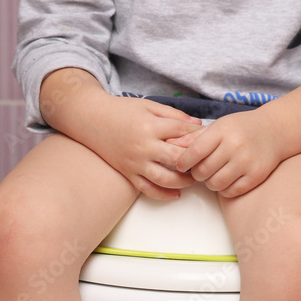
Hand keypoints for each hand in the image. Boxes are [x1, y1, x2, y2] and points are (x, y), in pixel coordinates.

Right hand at [83, 94, 203, 200]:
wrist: (92, 119)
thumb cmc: (122, 110)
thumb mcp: (149, 105)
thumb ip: (173, 115)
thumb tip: (197, 125)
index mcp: (150, 126)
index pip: (182, 132)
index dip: (198, 135)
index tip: (208, 138)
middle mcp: (144, 146)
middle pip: (177, 159)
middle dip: (195, 161)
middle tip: (207, 162)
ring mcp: (135, 162)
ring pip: (165, 179)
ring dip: (184, 182)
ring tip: (195, 179)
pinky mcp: (128, 173)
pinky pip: (148, 189)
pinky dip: (164, 195)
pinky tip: (176, 194)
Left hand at [169, 110, 284, 197]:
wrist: (275, 131)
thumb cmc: (240, 128)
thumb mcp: (218, 126)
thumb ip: (194, 137)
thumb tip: (170, 145)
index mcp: (222, 130)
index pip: (195, 151)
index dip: (183, 161)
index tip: (181, 165)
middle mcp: (235, 145)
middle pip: (203, 170)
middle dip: (196, 173)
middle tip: (198, 170)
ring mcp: (246, 162)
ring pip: (215, 183)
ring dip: (209, 182)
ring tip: (212, 175)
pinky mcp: (256, 176)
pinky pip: (231, 191)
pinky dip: (224, 189)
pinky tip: (225, 180)